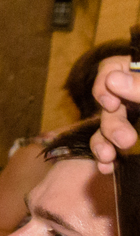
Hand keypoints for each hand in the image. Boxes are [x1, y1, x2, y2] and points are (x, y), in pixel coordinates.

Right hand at [89, 52, 137, 172]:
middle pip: (108, 103)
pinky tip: (107, 167)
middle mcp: (132, 96)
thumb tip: (113, 81)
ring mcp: (133, 118)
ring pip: (104, 127)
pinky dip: (106, 157)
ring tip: (108, 158)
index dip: (104, 84)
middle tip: (125, 141)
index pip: (113, 68)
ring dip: (101, 142)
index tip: (110, 104)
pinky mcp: (132, 141)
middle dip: (111, 124)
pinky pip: (110, 146)